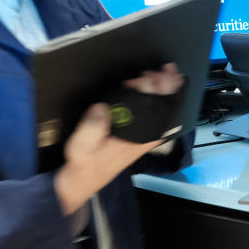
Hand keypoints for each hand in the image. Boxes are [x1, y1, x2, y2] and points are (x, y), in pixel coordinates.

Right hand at [53, 63, 183, 214]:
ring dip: (166, 88)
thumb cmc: (84, 161)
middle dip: (164, 84)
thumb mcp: (81, 145)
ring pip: (167, 107)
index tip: (142, 77)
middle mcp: (149, 134)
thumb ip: (92, 127)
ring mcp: (150, 134)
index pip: (154, 107)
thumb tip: (101, 107)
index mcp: (138, 136)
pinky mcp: (146, 133)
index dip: (152, 88)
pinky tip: (163, 84)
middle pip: (165, 105)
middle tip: (155, 69)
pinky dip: (164, 96)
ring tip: (162, 71)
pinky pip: (162, 112)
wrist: (86, 178)